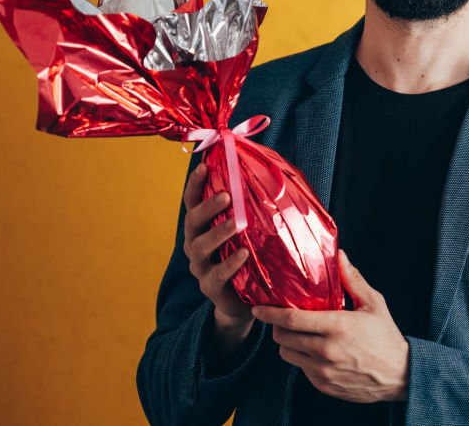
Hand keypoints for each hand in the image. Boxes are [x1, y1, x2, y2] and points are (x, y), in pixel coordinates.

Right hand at [182, 163, 253, 346]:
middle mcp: (196, 244)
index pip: (192, 201)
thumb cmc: (251, 256)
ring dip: (218, 233)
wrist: (248, 301)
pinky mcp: (210, 288)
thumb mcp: (251, 229)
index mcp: (202, 226)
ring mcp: (201, 267)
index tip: (204, 166)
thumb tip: (275, 171)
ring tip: (236, 223)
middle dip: (207, 207)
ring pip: (201, 247)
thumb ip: (254, 206)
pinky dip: (229, 263)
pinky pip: (216, 275)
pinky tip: (243, 253)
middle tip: (227, 195)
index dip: (195, 184)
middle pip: (192, 222)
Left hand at [252, 251, 408, 402]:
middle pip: (283, 338)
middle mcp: (326, 351)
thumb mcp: (373, 303)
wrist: (399, 374)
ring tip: (297, 334)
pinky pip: (301, 369)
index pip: (292, 319)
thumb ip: (352, 279)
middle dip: (277, 327)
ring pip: (287, 355)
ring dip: (287, 343)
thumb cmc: (386, 335)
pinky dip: (301, 358)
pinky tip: (313, 350)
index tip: (258, 308)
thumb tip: (339, 255)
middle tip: (280, 318)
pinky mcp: (324, 385)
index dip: (270, 313)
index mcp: (337, 326)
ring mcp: (323, 371)